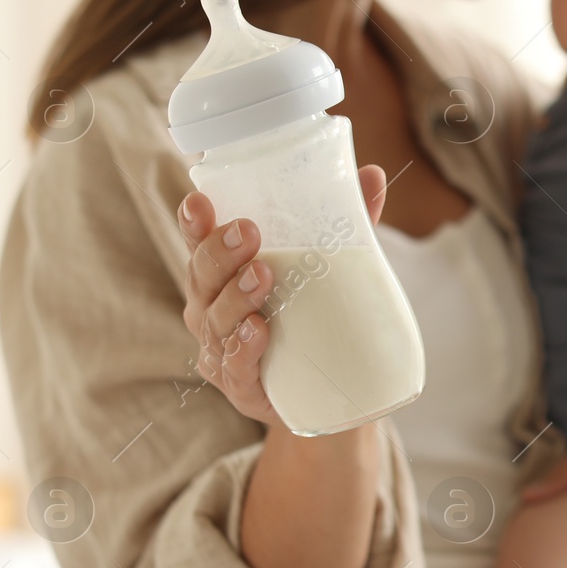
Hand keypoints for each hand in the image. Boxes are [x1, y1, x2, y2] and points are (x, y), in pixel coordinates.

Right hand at [176, 164, 387, 424]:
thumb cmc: (312, 317)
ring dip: (235, 297)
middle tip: (247, 232)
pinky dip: (244, 348)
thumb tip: (373, 175)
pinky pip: (235, 367)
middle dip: (219, 252)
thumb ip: (348, 225)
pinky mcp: (240, 387)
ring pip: (215, 321)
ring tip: (261, 274)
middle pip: (202, 277)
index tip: (200, 202)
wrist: (325, 392)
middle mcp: (211, 308)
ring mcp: (220, 349)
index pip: (199, 242)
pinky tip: (257, 330)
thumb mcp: (330, 269)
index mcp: (223, 273)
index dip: (194, 223)